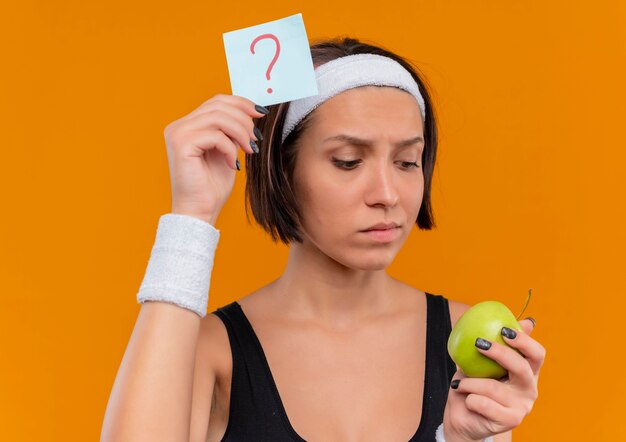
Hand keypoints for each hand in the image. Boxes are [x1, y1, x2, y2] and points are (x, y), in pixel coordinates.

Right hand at [163, 94, 266, 224]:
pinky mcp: (181, 144)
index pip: (216, 101)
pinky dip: (229, 148)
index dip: (241, 103)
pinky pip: (215, 135)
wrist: (200, 211)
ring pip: (218, 117)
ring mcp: (177, 133)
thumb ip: (232, 131)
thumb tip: (250, 112)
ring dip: (241, 132)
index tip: (261, 113)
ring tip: (250, 149)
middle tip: (257, 138)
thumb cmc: (212, 186)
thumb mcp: (227, 150)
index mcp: (187, 125)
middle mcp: (178, 126)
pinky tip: (233, 164)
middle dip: (244, 119)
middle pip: (218, 105)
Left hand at [442, 318, 545, 440]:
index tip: (504, 330)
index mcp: (527, 372)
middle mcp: (529, 388)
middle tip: (479, 343)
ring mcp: (522, 406)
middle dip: (500, 353)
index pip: (537, 354)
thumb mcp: (480, 362)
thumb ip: (493, 343)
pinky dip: (468, 398)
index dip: (524, 341)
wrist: (463, 418)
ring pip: (493, 387)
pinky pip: (483, 403)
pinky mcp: (510, 421)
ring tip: (459, 383)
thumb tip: (510, 318)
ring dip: (469, 382)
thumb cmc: (473, 386)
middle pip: (522, 367)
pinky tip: (466, 399)